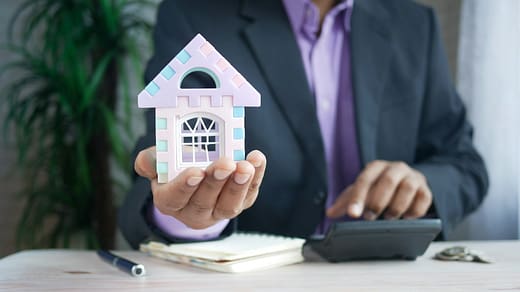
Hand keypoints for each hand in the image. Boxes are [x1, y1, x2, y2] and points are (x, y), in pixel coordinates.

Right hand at [135, 146, 266, 228]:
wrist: (197, 172)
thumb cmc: (176, 166)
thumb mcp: (159, 161)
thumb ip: (151, 160)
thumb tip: (146, 161)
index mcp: (169, 201)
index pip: (175, 198)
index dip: (185, 186)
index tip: (195, 172)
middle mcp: (193, 212)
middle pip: (204, 202)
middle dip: (216, 182)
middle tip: (225, 164)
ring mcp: (218, 211)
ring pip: (229, 205)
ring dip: (239, 185)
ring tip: (245, 166)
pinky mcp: (240, 203)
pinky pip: (249, 195)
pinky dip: (256, 178)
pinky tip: (257, 160)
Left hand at [326, 160, 431, 219]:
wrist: (407, 181)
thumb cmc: (380, 187)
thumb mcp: (362, 191)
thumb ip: (346, 201)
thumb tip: (329, 213)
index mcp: (376, 167)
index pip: (365, 180)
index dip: (358, 198)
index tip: (353, 214)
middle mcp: (396, 168)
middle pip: (388, 181)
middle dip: (378, 202)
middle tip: (370, 218)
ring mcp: (413, 177)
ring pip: (407, 189)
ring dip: (396, 207)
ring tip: (389, 217)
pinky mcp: (425, 189)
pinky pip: (423, 199)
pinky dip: (414, 211)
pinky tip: (406, 217)